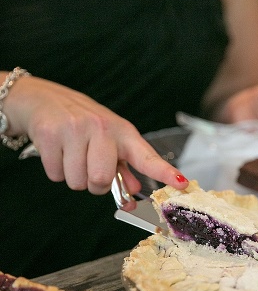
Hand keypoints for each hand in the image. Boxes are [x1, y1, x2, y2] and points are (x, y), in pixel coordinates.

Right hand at [8, 76, 186, 195]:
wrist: (43, 99)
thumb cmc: (83, 125)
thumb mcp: (110, 141)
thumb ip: (125, 167)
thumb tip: (135, 192)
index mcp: (123, 132)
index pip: (147, 156)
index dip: (165, 172)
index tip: (182, 184)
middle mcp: (102, 128)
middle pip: (100, 179)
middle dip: (94, 185)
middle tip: (90, 170)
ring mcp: (75, 129)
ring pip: (77, 181)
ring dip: (74, 178)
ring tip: (72, 157)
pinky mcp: (49, 133)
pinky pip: (55, 175)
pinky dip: (56, 171)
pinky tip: (57, 152)